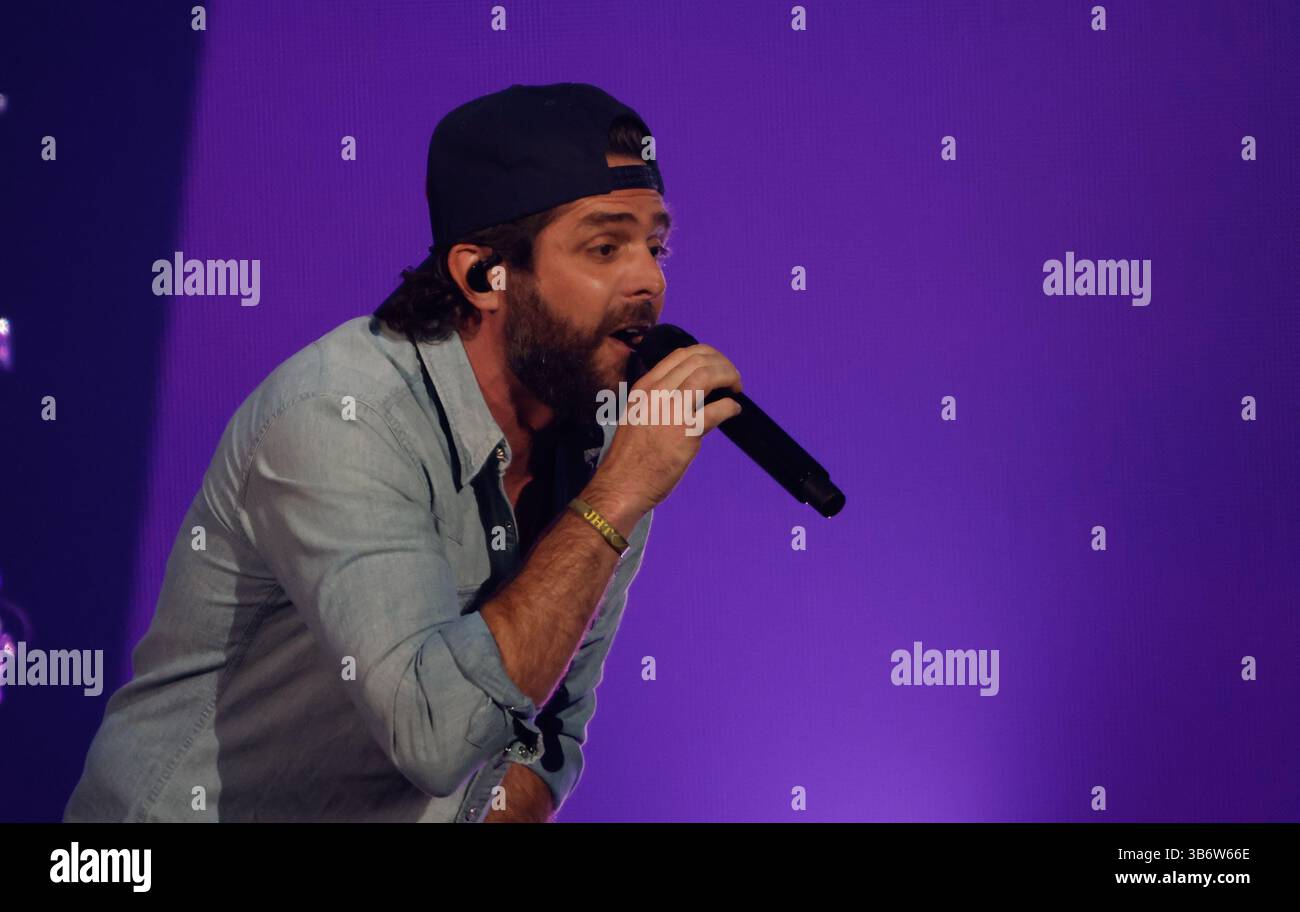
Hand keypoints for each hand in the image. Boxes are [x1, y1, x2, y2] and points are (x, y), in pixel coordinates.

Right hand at [587, 343, 742, 520]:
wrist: (621, 484)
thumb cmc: (631, 457)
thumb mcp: (638, 415)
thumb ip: (660, 399)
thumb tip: (692, 392)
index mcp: (645, 387)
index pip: (681, 355)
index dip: (706, 355)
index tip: (717, 366)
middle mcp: (657, 393)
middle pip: (698, 361)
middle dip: (723, 364)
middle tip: (733, 378)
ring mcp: (670, 411)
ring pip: (708, 376)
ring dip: (729, 377)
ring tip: (737, 388)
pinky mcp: (685, 432)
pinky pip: (717, 409)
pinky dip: (731, 406)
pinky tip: (734, 410)